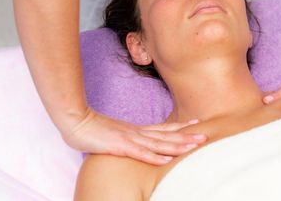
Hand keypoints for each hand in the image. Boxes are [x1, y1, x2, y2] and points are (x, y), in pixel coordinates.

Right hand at [62, 107, 206, 164]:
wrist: (75, 121)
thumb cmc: (92, 129)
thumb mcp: (114, 133)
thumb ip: (127, 138)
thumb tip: (134, 142)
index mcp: (136, 129)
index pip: (163, 128)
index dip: (181, 127)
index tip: (197, 124)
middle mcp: (137, 132)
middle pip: (166, 135)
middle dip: (187, 137)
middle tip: (205, 136)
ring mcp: (129, 138)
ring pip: (158, 143)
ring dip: (177, 145)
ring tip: (194, 146)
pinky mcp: (120, 145)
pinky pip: (140, 153)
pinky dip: (154, 156)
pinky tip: (167, 159)